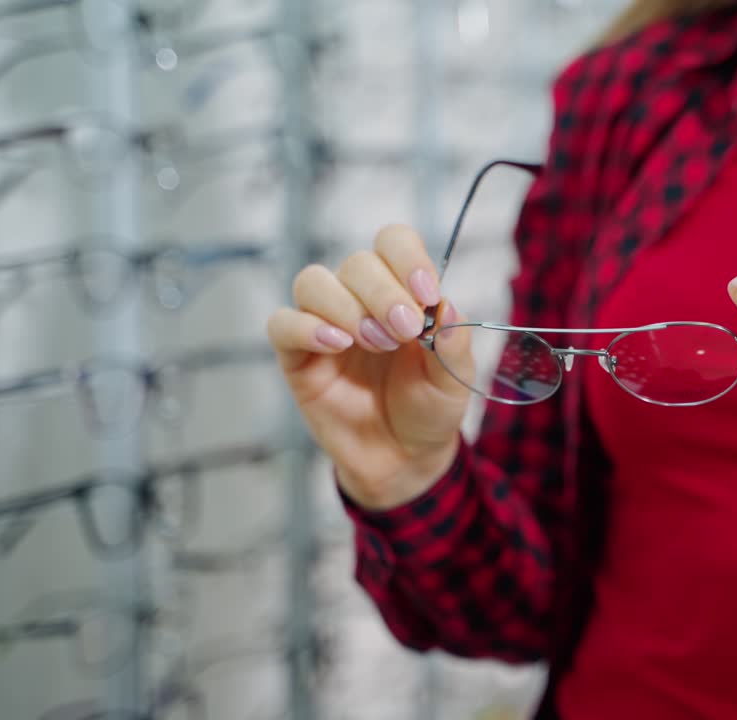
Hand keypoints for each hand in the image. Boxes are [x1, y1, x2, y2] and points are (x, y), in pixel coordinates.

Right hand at [267, 225, 474, 510]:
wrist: (403, 460)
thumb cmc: (428, 410)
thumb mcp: (454, 381)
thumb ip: (454, 345)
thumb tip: (447, 307)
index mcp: (402, 292)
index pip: (393, 243)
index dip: (407, 257)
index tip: (426, 293)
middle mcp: (360, 300)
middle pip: (356, 263)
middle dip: (382, 292)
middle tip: (403, 331)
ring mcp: (325, 325)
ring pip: (314, 282)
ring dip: (345, 306)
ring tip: (373, 342)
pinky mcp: (297, 357)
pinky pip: (282, 324)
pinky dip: (306, 327)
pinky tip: (336, 346)